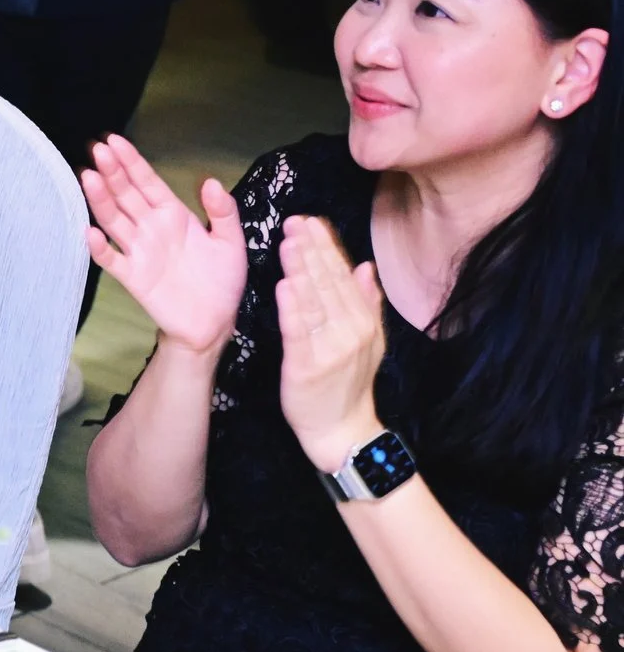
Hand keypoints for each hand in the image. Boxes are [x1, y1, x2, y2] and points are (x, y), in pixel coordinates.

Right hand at [81, 135, 245, 359]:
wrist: (214, 323)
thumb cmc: (222, 281)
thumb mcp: (231, 242)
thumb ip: (222, 212)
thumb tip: (210, 181)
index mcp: (173, 214)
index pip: (147, 182)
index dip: (131, 162)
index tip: (113, 141)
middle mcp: (151, 228)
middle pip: (126, 195)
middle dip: (112, 172)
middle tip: (96, 150)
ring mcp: (139, 251)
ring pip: (114, 220)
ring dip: (100, 200)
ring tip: (88, 177)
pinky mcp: (132, 276)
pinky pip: (111, 259)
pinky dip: (99, 247)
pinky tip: (91, 232)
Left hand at [273, 214, 388, 471]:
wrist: (342, 431)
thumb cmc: (348, 383)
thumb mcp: (369, 341)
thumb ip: (366, 302)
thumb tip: (365, 265)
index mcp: (363, 321)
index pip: (342, 275)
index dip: (326, 246)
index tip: (311, 220)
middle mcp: (351, 330)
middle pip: (328, 283)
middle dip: (311, 249)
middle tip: (294, 220)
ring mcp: (331, 348)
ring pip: (314, 302)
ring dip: (301, 270)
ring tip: (289, 242)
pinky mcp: (308, 366)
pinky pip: (299, 332)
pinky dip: (292, 308)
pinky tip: (284, 285)